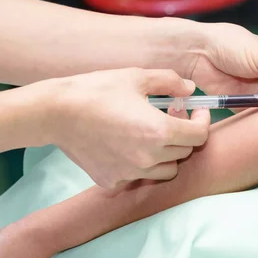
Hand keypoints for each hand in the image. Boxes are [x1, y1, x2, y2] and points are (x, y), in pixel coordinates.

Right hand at [42, 68, 210, 187]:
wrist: (56, 112)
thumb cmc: (97, 90)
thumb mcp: (137, 76)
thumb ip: (170, 82)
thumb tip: (190, 88)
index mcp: (160, 132)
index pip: (199, 136)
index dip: (202, 121)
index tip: (195, 111)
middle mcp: (149, 158)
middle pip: (184, 152)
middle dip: (184, 133)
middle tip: (171, 114)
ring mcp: (130, 173)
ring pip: (165, 169)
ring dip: (166, 152)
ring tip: (152, 132)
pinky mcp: (112, 180)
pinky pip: (138, 175)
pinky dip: (140, 162)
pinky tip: (127, 143)